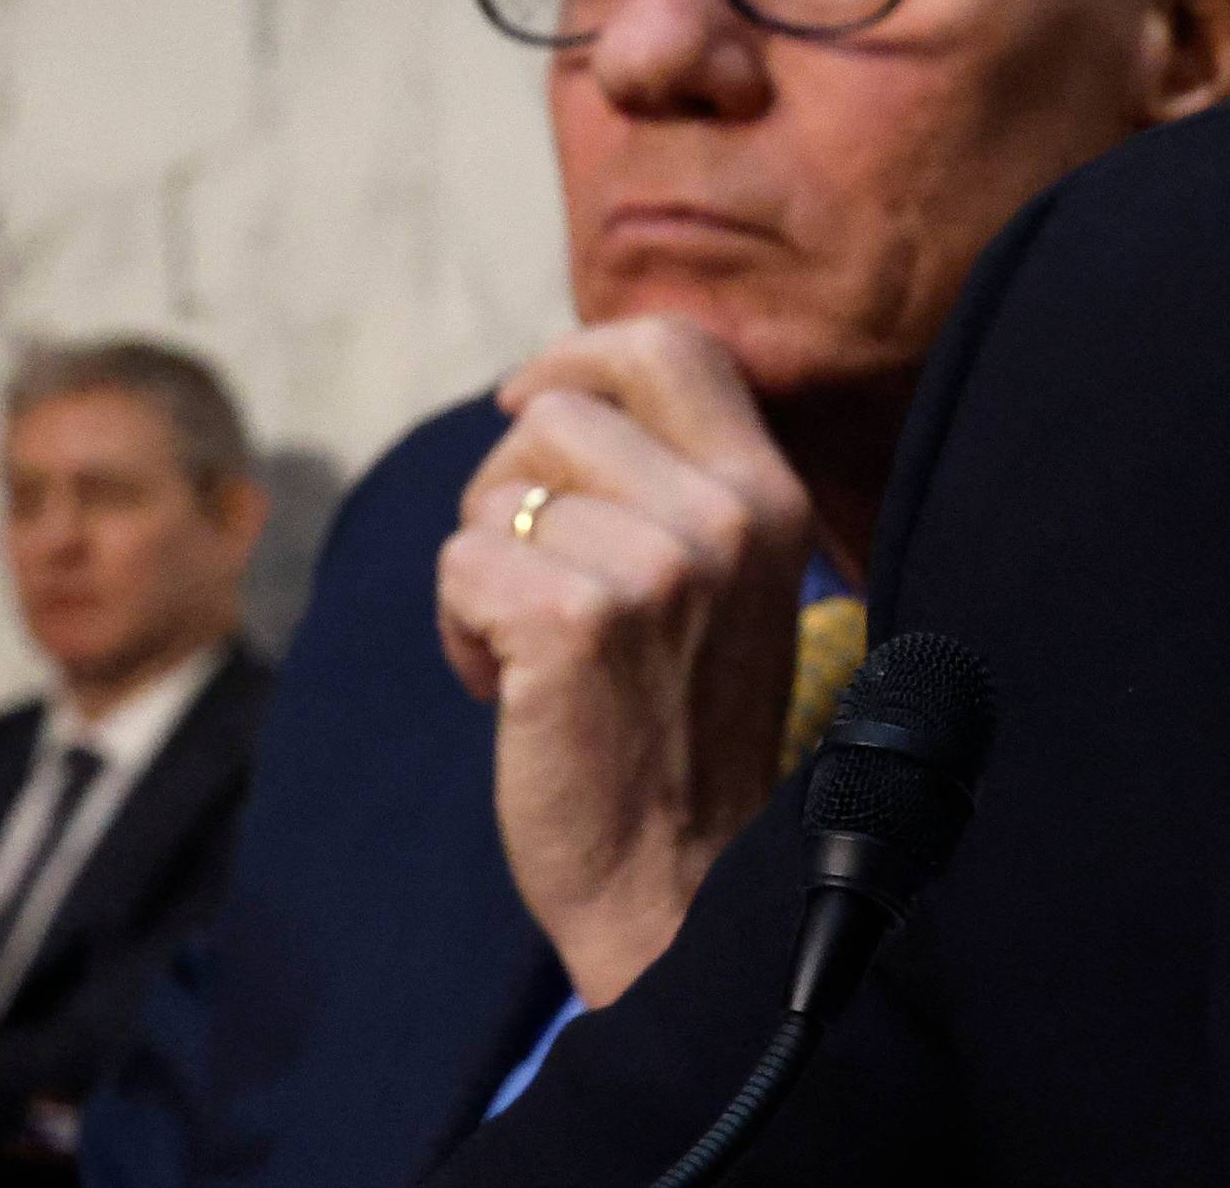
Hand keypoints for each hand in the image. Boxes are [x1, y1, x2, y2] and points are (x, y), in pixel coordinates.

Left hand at [437, 316, 819, 1003]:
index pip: (671, 344)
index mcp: (769, 494)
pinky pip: (461, 563)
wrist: (680, 885)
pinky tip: (511, 689)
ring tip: (532, 646)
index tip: (526, 409)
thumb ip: (674, 483)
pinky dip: (460, 628)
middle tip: (530, 573)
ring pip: (498, 490)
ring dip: (485, 563)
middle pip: (558, 411)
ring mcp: (656, 566)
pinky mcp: (573, 621)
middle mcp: (725, 515)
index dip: (578, 356)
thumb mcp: (721, 582)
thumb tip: (555, 389)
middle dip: (508, 484)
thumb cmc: (677, 730)